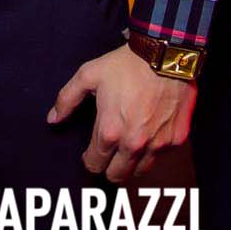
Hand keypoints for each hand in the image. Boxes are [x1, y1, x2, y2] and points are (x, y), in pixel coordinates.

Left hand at [47, 44, 196, 183]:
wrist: (166, 54)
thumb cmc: (127, 64)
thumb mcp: (89, 75)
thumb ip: (67, 99)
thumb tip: (53, 119)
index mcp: (109, 131)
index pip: (94, 164)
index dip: (89, 160)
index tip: (90, 154)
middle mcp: (134, 144)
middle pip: (117, 176)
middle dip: (109, 168)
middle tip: (109, 155)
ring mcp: (158, 143)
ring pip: (141, 171)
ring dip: (132, 163)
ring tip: (128, 147)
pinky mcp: (177, 138)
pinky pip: (162, 155)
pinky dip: (154, 149)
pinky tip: (150, 134)